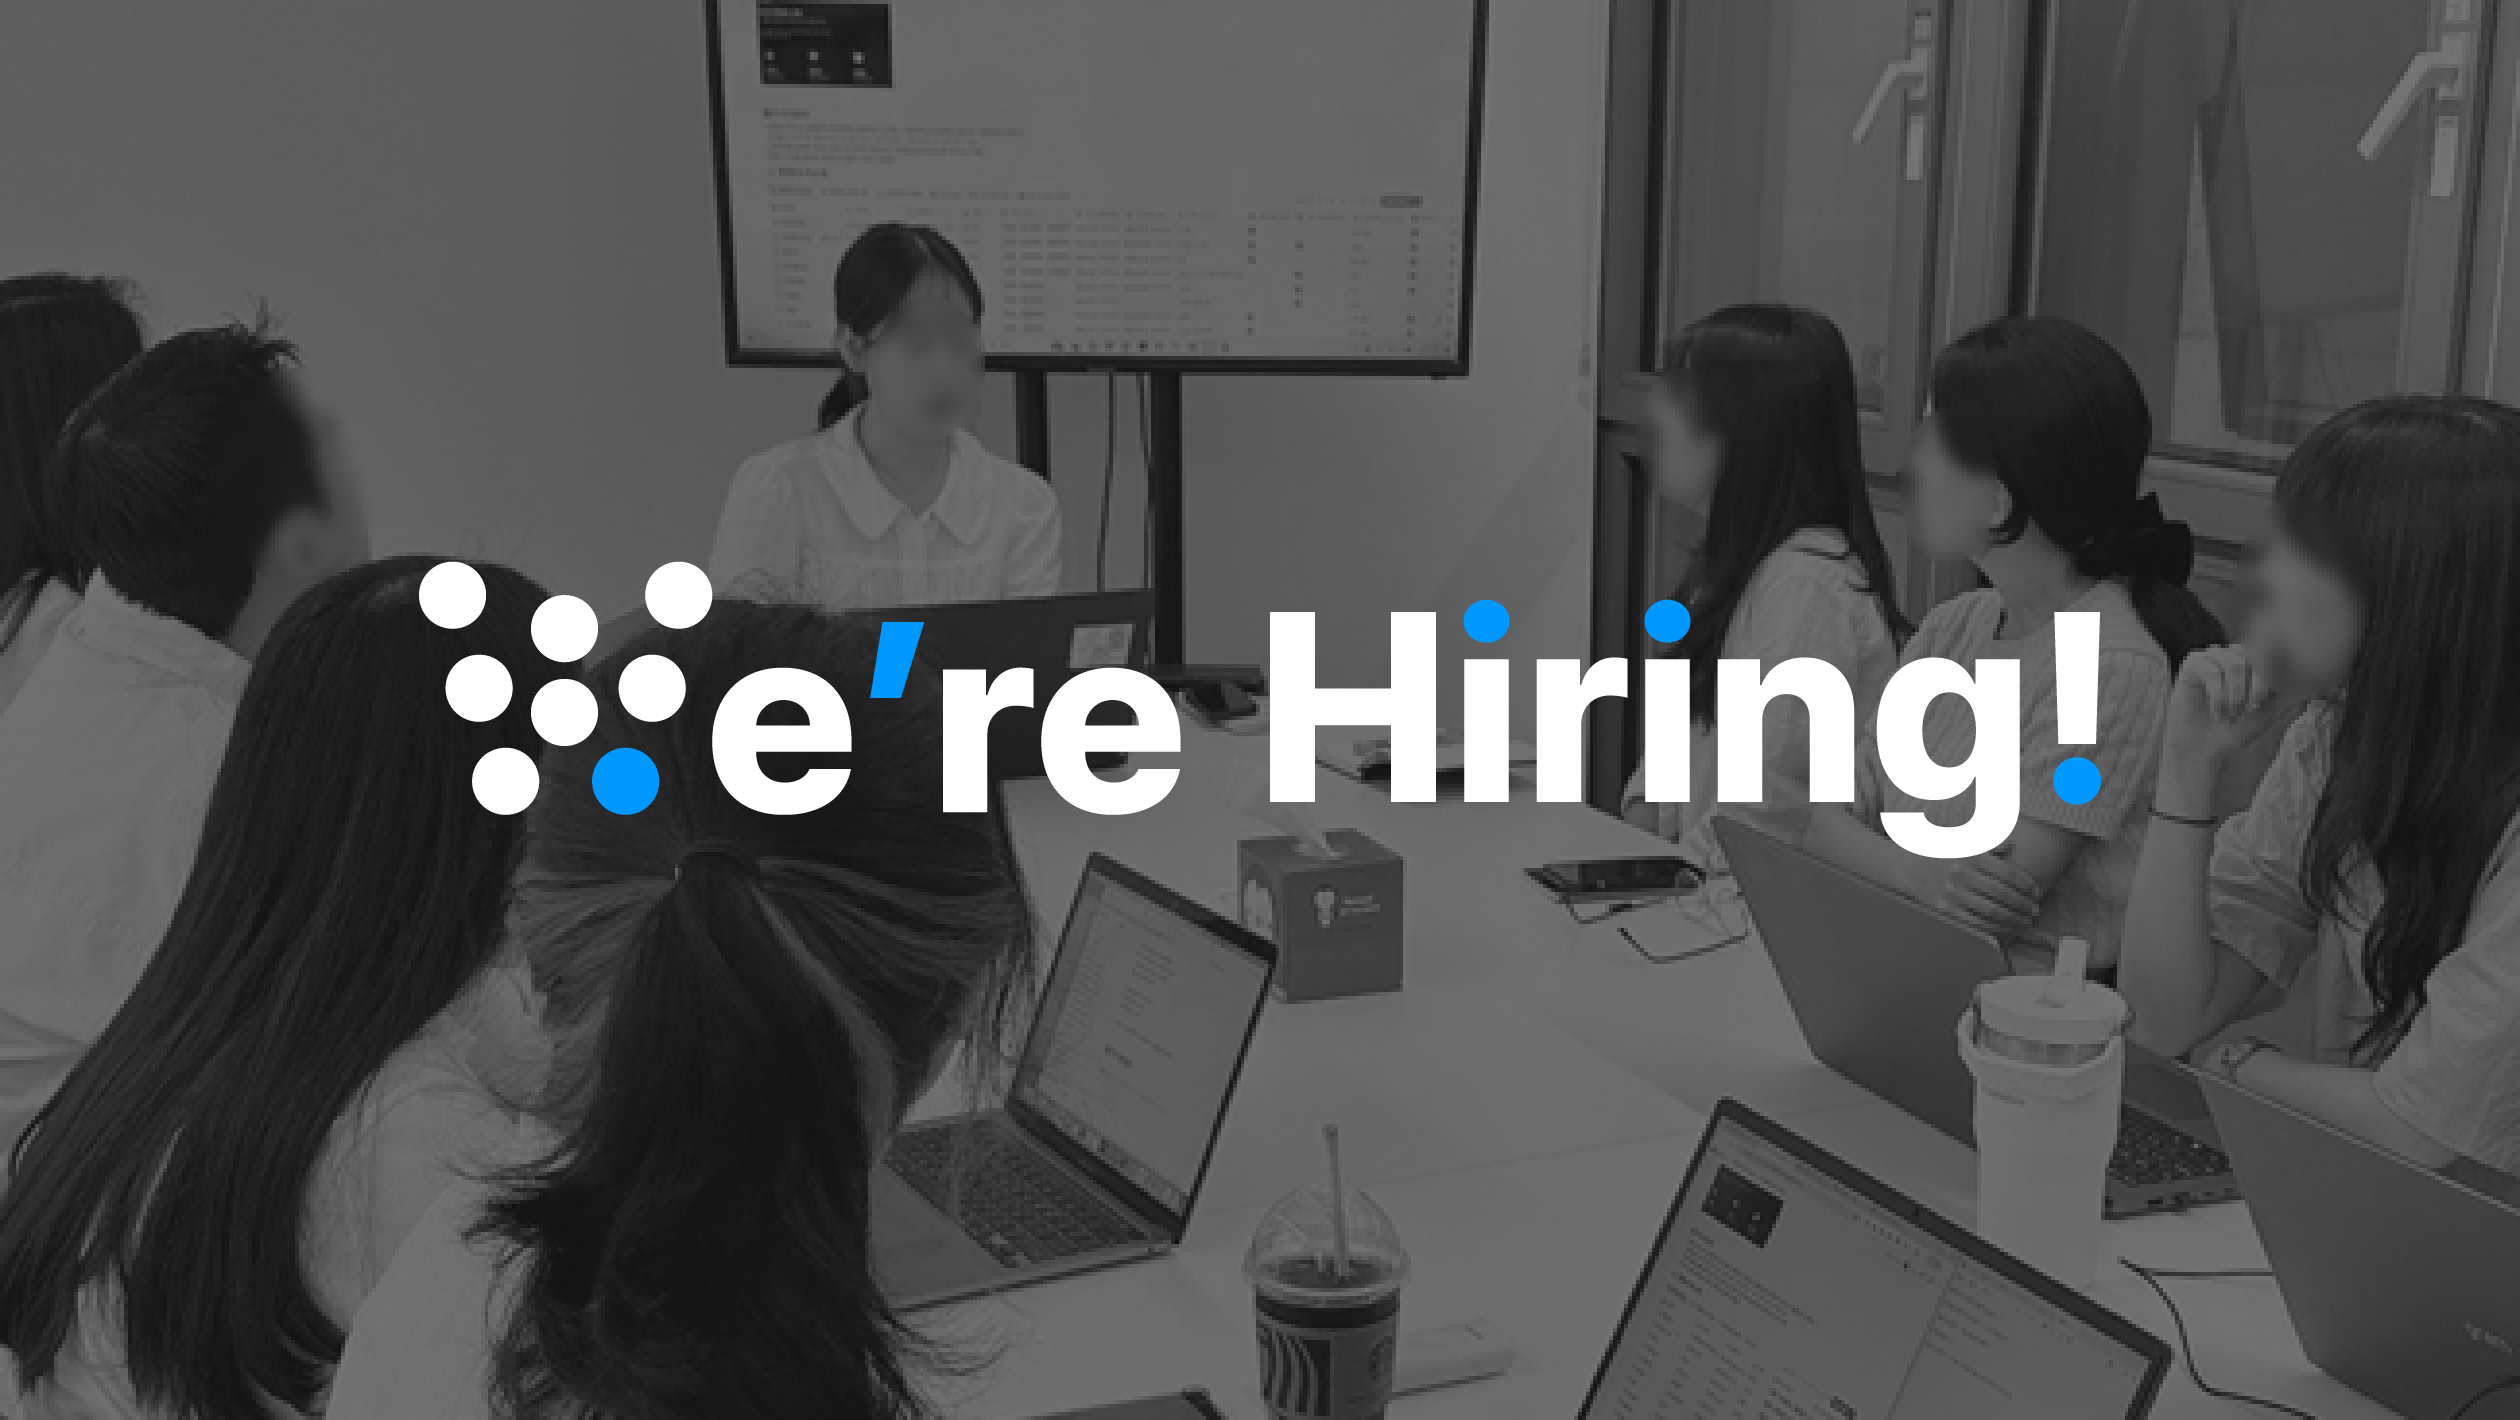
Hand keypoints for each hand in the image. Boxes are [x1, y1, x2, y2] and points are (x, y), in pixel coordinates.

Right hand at [1916, 852, 2043, 936]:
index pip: (2008, 873)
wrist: (1906, 867)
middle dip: (2024, 904)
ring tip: (2025, 921)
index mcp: (1972, 856)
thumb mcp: (1963, 841)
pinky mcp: (1946, 910)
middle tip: (2035, 910)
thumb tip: (2013, 846)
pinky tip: (2006, 929)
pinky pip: (1976, 922)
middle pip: (2003, 894)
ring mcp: (1954, 894)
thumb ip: (1989, 844)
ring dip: (2014, 918)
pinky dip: (1994, 928)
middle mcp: (1964, 875)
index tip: (2037, 892)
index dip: (2027, 884)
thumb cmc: (1939, 852)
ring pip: (1992, 911)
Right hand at [2164, 644, 2287, 778]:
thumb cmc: (2237, 729)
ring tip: (2229, 713)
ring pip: (2234, 663)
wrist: (2205, 748)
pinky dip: (2217, 696)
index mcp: (2254, 660)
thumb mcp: (2273, 709)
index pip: (2273, 654)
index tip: (2260, 705)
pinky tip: (2216, 712)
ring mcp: (2212, 656)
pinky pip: (2211, 671)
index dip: (2269, 681)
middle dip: (2255, 688)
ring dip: (2236, 694)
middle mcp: (2234, 653)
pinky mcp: (2192, 664)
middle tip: (2247, 710)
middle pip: (2255, 656)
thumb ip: (2292, 692)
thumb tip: (2312, 680)